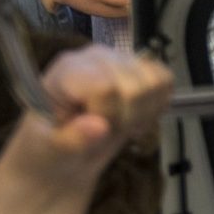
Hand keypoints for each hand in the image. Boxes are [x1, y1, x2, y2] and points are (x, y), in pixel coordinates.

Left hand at [9, 46, 171, 190]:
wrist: (61, 158)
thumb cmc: (47, 152)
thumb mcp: (48, 152)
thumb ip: (69, 140)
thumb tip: (99, 127)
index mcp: (67, 70)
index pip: (105, 85)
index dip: (107, 115)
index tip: (92, 131)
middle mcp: (96, 56)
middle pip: (136, 86)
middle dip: (126, 118)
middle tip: (106, 131)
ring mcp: (120, 59)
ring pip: (156, 81)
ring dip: (144, 112)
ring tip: (121, 124)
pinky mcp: (140, 67)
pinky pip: (166, 80)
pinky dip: (157, 105)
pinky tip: (136, 117)